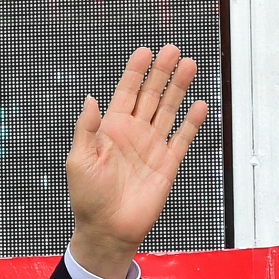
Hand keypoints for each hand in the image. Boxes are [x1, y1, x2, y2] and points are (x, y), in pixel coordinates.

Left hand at [65, 45, 208, 278]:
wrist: (107, 229)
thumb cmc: (87, 198)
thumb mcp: (79, 161)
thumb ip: (86, 129)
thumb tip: (90, 99)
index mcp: (109, 130)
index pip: (125, 94)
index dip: (135, 73)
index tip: (144, 51)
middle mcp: (132, 134)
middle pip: (150, 96)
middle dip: (161, 73)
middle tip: (172, 49)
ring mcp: (151, 147)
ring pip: (168, 111)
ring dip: (178, 89)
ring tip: (189, 65)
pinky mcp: (167, 164)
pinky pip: (182, 138)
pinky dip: (191, 122)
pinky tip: (198, 105)